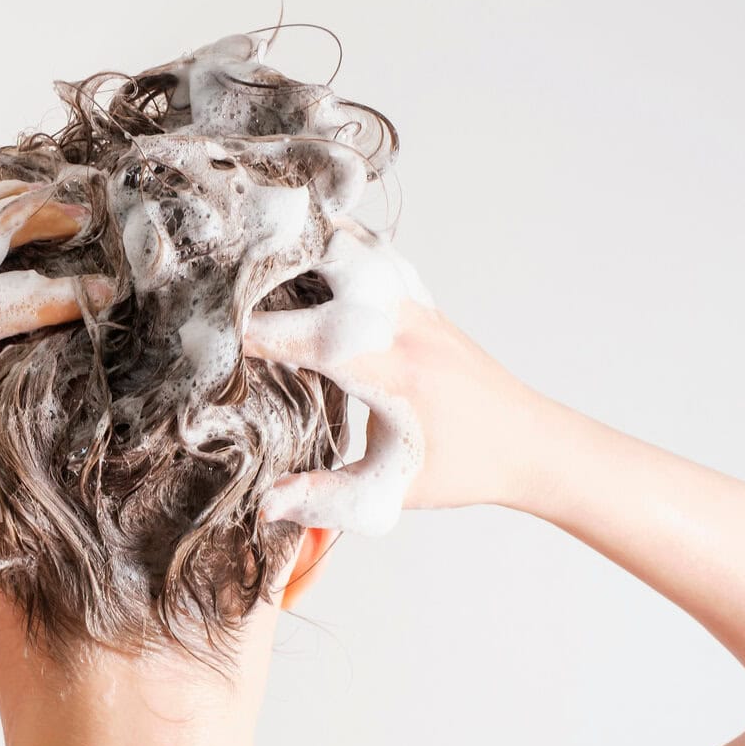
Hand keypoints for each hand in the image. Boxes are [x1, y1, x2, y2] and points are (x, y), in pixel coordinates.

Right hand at [244, 220, 545, 533]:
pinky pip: (374, 253)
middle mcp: (404, 324)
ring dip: (307, 241)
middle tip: (227, 267)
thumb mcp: (392, 495)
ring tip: (257, 247)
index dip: (256, 334)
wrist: (533, 443)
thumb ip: (327, 499)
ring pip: (356, 244)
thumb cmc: (464, 468)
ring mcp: (415, 303)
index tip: (211, 335)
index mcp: (394, 371)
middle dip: (279, 257)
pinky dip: (336, 244)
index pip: (312, 337)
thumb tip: (266, 504)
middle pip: (337, 258)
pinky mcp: (420, 299)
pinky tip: (306, 248)